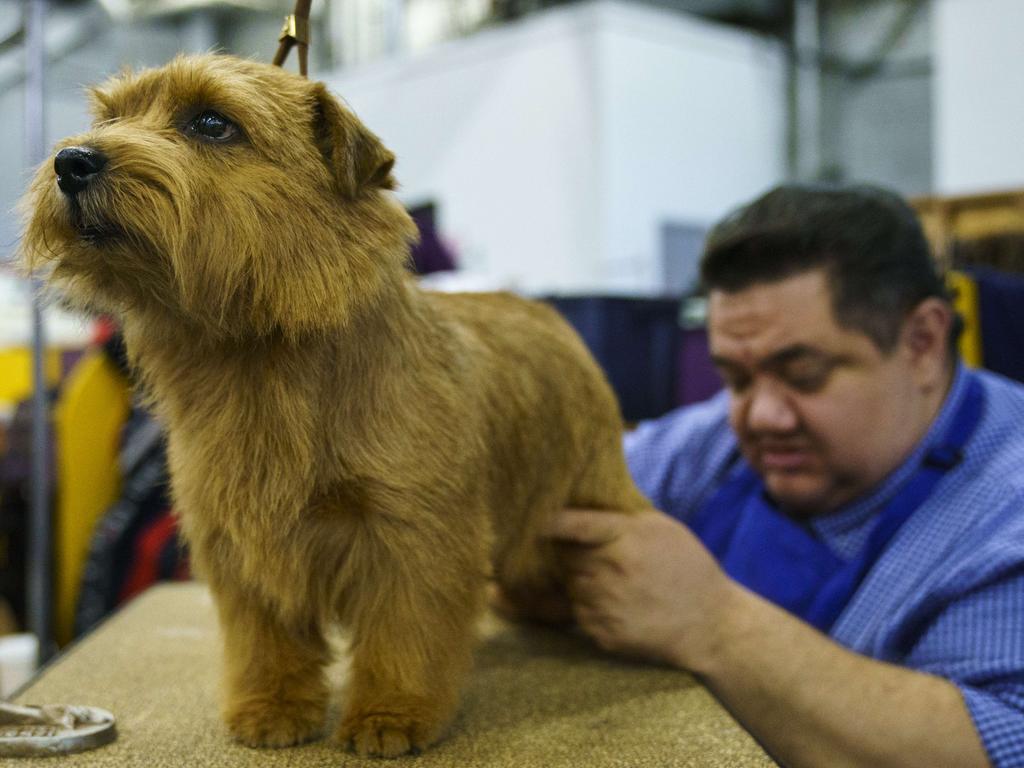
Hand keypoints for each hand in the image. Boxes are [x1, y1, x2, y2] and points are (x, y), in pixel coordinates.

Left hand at [544, 508, 737, 669]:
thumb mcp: (663, 528)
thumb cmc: (688, 568)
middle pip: (567, 555)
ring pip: (570, 583)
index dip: (549, 521)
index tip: (535, 518)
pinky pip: (578, 611)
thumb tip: (584, 506)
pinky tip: (617, 603)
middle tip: (599, 555)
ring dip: (581, 579)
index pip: (573, 524)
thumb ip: (622, 518)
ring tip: (613, 581)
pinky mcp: (602, 632)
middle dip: (573, 552)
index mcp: (625, 538)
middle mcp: (610, 570)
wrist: (711, 625)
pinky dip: (589, 605)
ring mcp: (604, 604)